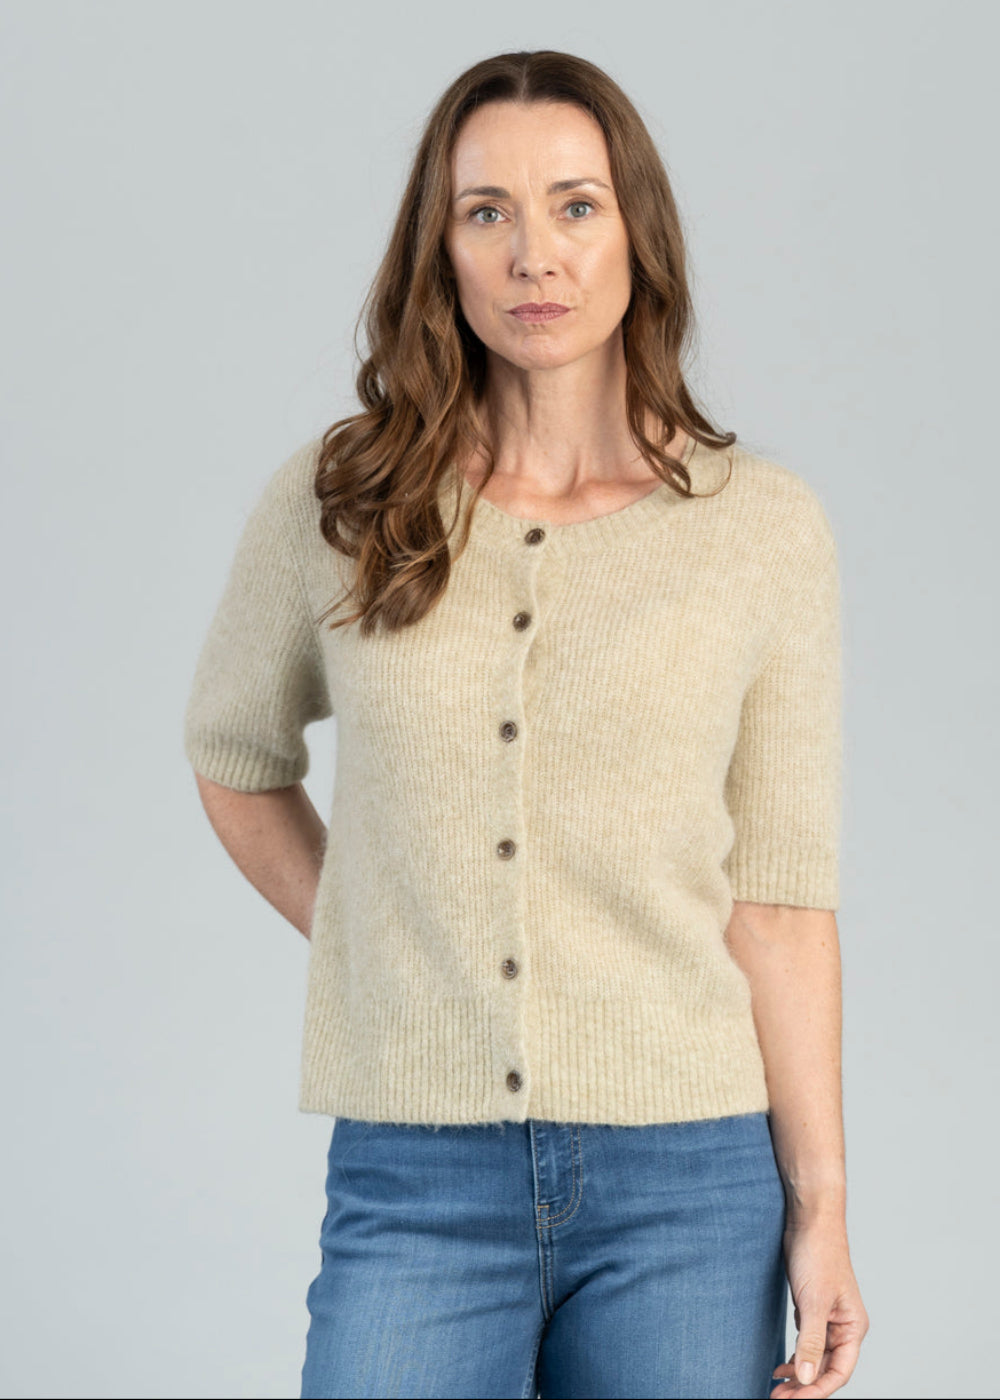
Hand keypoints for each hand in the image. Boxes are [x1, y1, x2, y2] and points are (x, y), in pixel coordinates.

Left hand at [770, 1216, 868, 1396]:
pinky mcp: (812, 1306)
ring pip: (815, 1356)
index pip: (838, 1372)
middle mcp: (844, 1325)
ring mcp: (828, 1316)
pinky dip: (795, 1354)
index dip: (816, 1390)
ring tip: (776, 1386)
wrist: (809, 1218)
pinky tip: (781, 1363)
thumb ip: (810, 1340)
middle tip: (777, 1398)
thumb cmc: (818, 1253)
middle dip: (804, 1386)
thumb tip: (806, 1378)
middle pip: (826, 1368)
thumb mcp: (813, 1301)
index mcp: (853, 1327)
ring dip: (798, 1373)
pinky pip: (806, 1340)